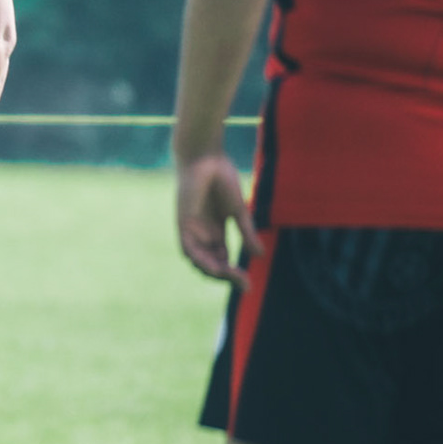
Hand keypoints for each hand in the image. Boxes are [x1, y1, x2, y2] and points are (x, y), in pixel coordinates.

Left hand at [175, 153, 261, 290]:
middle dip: (227, 277)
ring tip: (232, 276)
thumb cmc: (222, 179)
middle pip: (212, 265)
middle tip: (245, 283)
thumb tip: (260, 255)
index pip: (222, 261)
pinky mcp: (182, 224)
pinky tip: (215, 266)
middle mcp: (202, 235)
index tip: (249, 285)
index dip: (234, 274)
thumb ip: (246, 233)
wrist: (206, 158)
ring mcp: (192, 231)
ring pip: (200, 262)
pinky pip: (189, 250)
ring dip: (215, 272)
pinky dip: (201, 260)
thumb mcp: (239, 211)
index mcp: (215, 232)